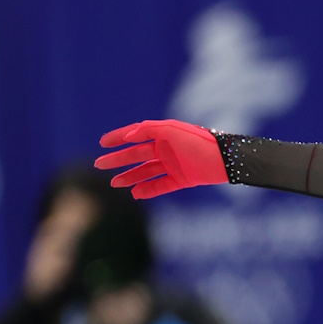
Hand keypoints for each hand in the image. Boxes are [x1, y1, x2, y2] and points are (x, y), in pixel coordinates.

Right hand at [95, 119, 226, 198]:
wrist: (224, 160)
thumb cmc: (198, 141)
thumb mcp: (171, 130)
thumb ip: (148, 130)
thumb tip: (128, 136)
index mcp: (163, 135)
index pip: (135, 135)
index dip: (118, 138)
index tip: (101, 143)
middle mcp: (166, 149)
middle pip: (136, 155)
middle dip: (117, 159)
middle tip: (99, 165)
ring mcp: (173, 165)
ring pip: (146, 172)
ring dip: (130, 177)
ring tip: (115, 183)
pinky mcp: (182, 179)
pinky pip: (161, 186)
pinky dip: (148, 190)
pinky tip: (134, 193)